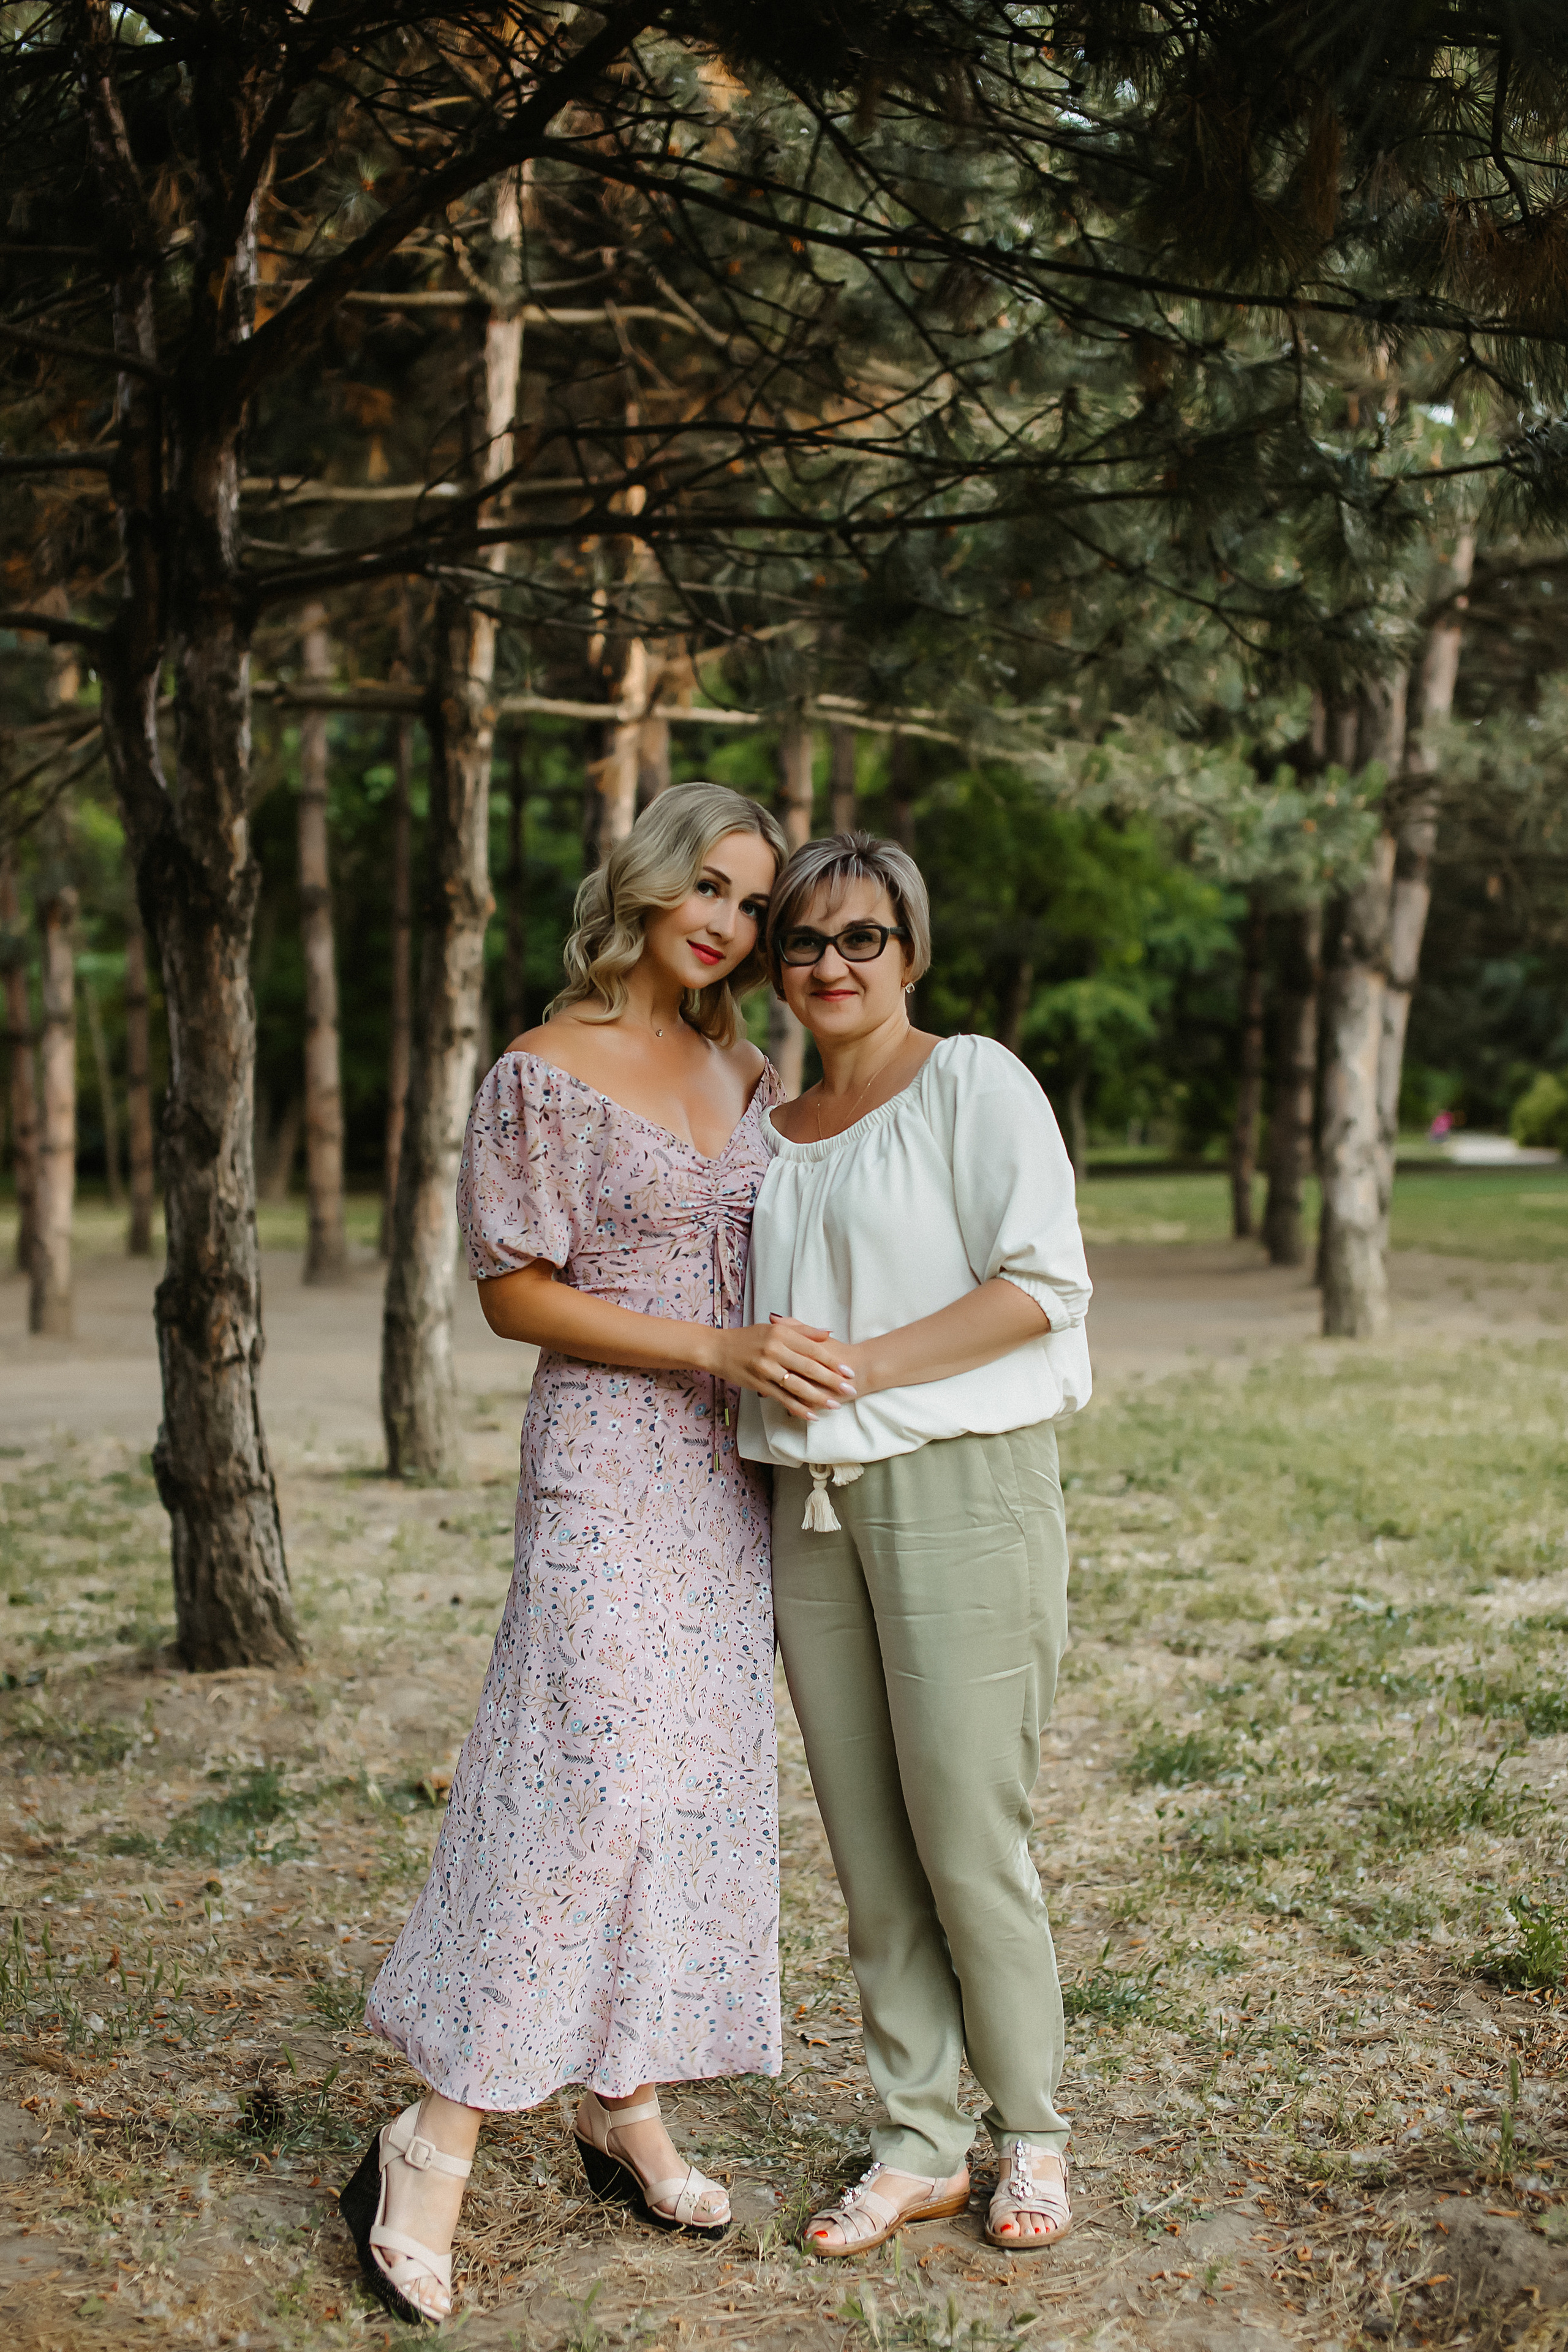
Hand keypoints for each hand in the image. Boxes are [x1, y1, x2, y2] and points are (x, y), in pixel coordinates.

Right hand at [710, 1317, 856, 1420]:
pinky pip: (782, 1399)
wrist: (716, 1348)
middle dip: (831, 1381)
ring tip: (835, 1405)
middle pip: (808, 1368)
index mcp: (781, 1333)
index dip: (832, 1361)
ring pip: (797, 1386)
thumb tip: (828, 1334)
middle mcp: (773, 1349)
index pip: (813, 1349)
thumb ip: (802, 1331)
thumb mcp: (775, 1327)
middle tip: (850, 1390)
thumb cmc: (748, 1337)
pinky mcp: (757, 1384)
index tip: (848, 1371)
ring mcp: (765, 1368)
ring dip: (818, 1398)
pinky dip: (798, 1408)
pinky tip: (812, 1415)